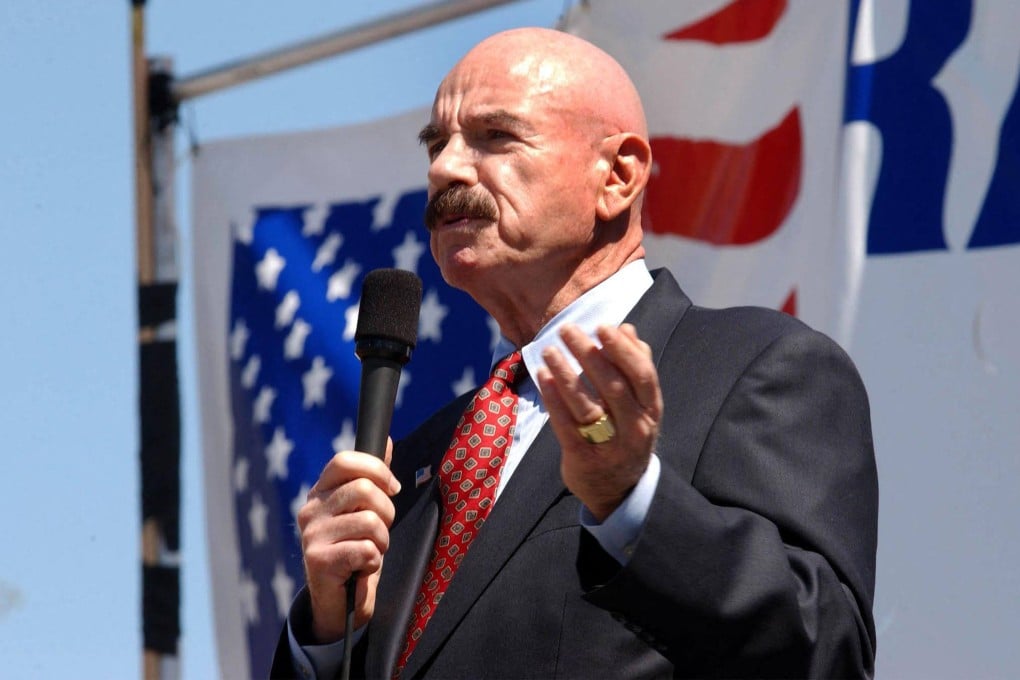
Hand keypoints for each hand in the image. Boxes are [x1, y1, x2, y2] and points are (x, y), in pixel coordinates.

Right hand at [297, 439, 401, 642]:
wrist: (339, 603)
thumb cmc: (354, 550)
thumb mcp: (364, 510)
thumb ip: (372, 477)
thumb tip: (385, 440)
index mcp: (320, 493)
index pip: (345, 461)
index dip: (376, 470)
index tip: (392, 489)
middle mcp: (310, 510)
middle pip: (363, 489)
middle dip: (386, 512)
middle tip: (379, 532)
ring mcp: (311, 535)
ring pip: (369, 521)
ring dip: (382, 541)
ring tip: (371, 552)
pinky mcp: (317, 561)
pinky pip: (366, 549)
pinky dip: (374, 561)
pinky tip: (361, 568)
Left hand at [536, 323, 662, 520]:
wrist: (620, 493)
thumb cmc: (628, 437)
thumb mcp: (641, 406)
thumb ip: (636, 367)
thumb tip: (628, 329)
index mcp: (651, 411)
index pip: (642, 374)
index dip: (622, 349)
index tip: (602, 326)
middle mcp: (635, 428)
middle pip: (614, 386)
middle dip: (589, 354)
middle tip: (567, 330)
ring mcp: (610, 446)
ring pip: (587, 404)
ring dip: (566, 373)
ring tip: (549, 350)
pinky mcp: (583, 458)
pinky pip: (565, 424)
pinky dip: (553, 399)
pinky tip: (542, 378)